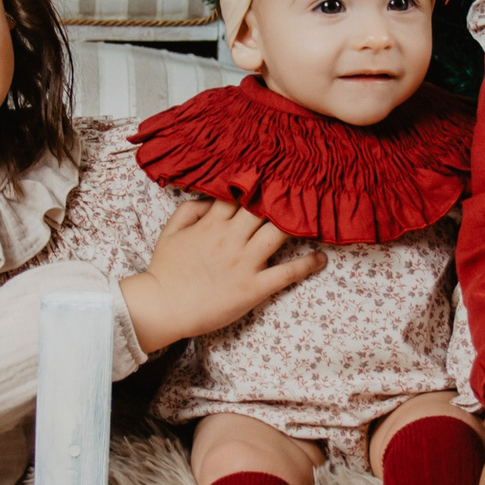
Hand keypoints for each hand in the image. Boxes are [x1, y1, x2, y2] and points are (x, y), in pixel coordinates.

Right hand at [121, 199, 322, 352]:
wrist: (163, 307)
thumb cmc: (165, 270)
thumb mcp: (170, 231)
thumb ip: (191, 209)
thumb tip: (213, 198)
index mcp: (212, 224)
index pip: (240, 194)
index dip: (256, 184)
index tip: (272, 177)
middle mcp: (231, 239)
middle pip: (263, 209)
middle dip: (280, 198)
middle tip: (301, 190)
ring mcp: (245, 263)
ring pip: (278, 233)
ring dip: (298, 224)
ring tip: (314, 217)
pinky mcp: (254, 288)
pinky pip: (287, 273)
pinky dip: (307, 264)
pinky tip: (321, 257)